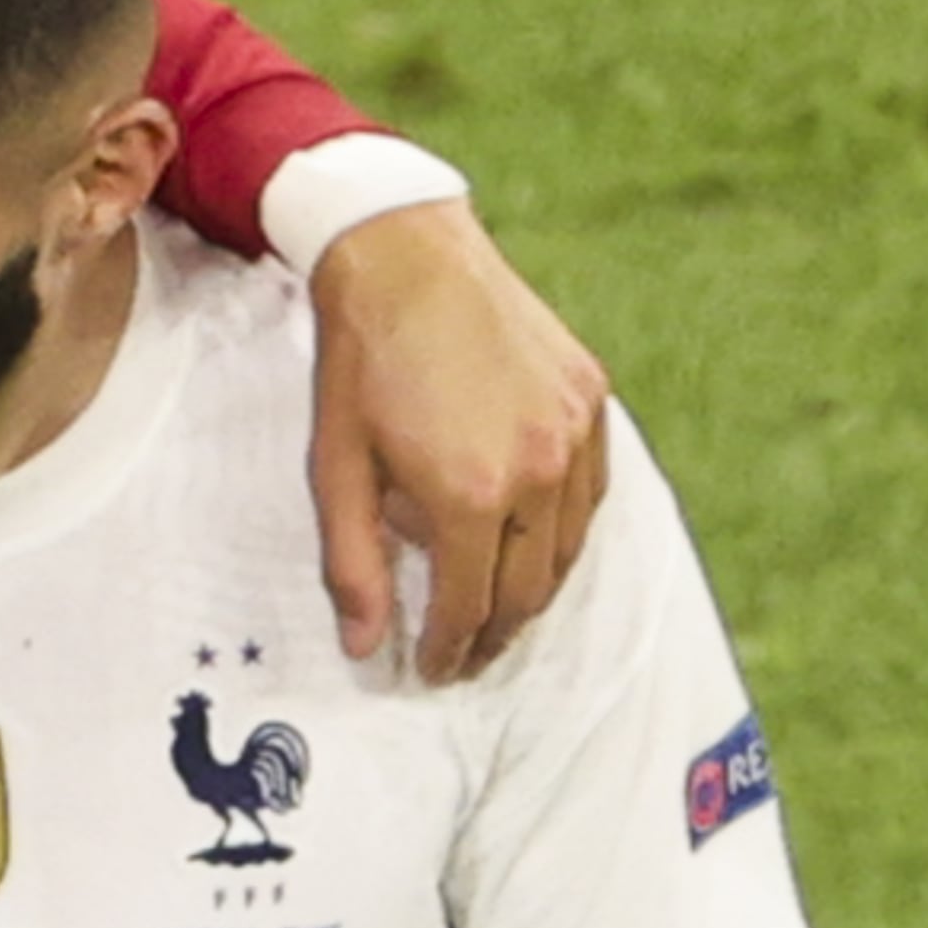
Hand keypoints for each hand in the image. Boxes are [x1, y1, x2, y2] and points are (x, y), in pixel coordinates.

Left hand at [305, 200, 614, 682]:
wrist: (406, 257)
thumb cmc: (362, 365)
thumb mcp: (336, 470)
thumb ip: (354, 565)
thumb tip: (364, 647)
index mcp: (470, 494)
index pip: (469, 607)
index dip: (449, 649)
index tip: (433, 670)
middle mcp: (537, 470)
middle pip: (526, 592)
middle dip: (494, 636)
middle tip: (467, 656)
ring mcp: (574, 433)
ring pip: (567, 551)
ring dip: (532, 592)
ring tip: (497, 611)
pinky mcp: (592, 399)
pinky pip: (589, 496)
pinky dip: (563, 533)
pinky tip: (531, 544)